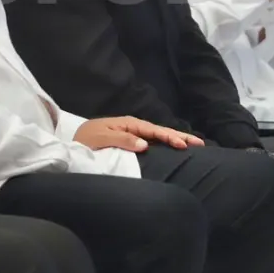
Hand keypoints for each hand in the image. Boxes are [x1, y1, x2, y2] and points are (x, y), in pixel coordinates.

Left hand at [73, 116, 204, 151]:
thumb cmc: (86, 139)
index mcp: (128, 124)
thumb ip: (122, 140)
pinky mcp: (132, 142)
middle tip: (199, 143)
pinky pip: (152, 142)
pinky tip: (174, 148)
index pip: (153, 130)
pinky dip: (165, 144)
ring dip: (175, 139)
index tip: (182, 145)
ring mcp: (134, 134)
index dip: (169, 137)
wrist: (74, 142)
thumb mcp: (101, 139)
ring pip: (158, 136)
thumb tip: (145, 144)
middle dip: (179, 136)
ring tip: (193, 144)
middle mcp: (134, 127)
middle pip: (160, 131)